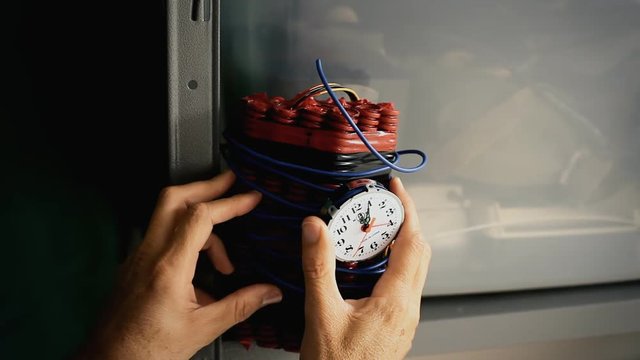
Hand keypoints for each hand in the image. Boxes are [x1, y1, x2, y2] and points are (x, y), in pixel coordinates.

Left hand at [77, 171, 281, 359]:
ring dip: (199, 224)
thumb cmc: (146, 350)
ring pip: (167, 217)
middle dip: (206, 186)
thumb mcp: (203, 329)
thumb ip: (241, 305)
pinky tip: (201, 273)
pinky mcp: (134, 266)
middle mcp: (149, 254)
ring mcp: (137, 257)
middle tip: (229, 182)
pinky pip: (162, 239)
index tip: (250, 198)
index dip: (230, 202)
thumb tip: (270, 293)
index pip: (200, 216)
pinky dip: (186, 242)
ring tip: (224, 262)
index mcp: (169, 267)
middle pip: (173, 199)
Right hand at [300, 177, 429, 359]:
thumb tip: (315, 228)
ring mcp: (405, 319)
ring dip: (401, 243)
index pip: (412, 242)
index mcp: (396, 301)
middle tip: (383, 204)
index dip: (407, 210)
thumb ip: (319, 268)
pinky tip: (370, 266)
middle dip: (405, 222)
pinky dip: (394, 264)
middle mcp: (408, 308)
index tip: (395, 188)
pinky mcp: (397, 327)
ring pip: (414, 270)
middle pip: (419, 252)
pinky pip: (405, 285)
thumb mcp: (321, 313)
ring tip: (376, 229)